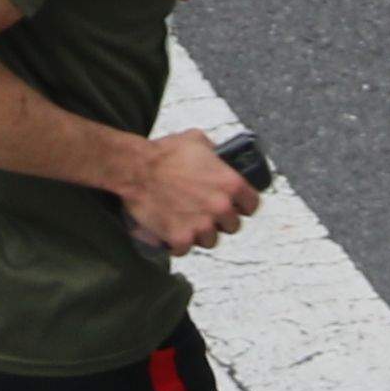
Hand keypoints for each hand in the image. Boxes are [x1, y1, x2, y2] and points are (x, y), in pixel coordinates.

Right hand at [120, 128, 259, 254]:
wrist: (136, 169)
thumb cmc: (164, 153)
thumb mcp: (197, 141)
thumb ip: (215, 153)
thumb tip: (219, 156)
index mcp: (230, 184)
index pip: (253, 205)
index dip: (243, 205)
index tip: (235, 206)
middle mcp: (220, 207)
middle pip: (232, 226)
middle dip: (220, 220)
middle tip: (205, 212)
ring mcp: (201, 225)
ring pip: (210, 240)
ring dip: (201, 234)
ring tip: (187, 221)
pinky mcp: (181, 238)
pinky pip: (186, 249)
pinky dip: (178, 243)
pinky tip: (172, 231)